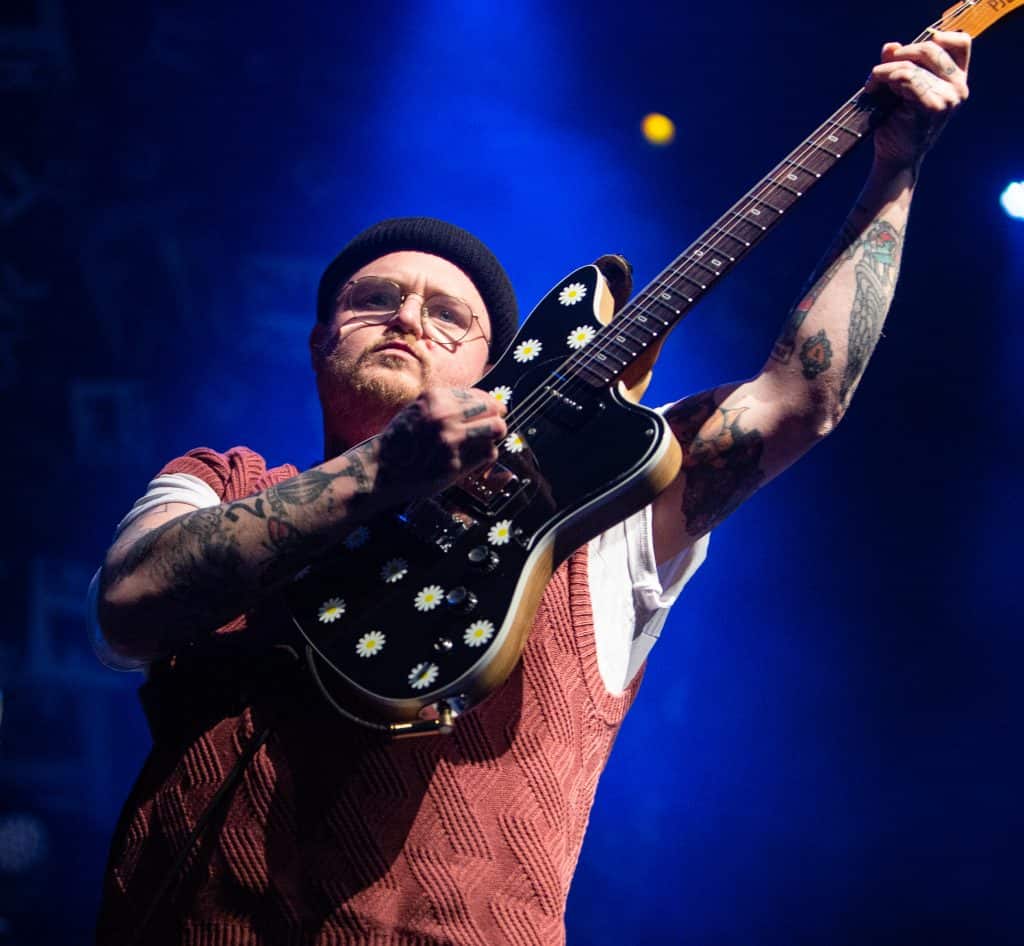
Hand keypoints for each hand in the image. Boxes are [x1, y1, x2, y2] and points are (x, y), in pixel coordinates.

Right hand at [375, 387, 507, 497]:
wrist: (381, 469)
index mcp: (436, 397)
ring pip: (497, 427)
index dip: (488, 404)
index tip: (492, 411)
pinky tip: (476, 457)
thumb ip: (447, 404)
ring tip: (489, 440)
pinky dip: (486, 454)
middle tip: (495, 426)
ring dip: (496, 434)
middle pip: (493, 408)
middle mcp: (445, 414)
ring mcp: (451, 438)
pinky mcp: (455, 461)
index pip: (479, 395)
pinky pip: (488, 452)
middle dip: (496, 417)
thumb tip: (485, 402)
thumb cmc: (402, 439)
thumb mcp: (419, 409)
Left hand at [865, 30, 970, 172]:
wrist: (895, 158)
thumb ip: (899, 64)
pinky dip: (884, 78)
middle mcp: (959, 88)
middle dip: (898, 55)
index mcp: (957, 80)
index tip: (907, 52)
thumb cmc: (897, 124)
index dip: (935, 38)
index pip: (959, 42)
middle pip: (930, 48)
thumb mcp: (900, 88)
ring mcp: (949, 98)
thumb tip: (890, 46)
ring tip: (871, 86)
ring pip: (912, 66)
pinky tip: (872, 90)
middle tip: (878, 72)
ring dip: (884, 72)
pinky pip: (906, 78)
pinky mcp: (933, 106)